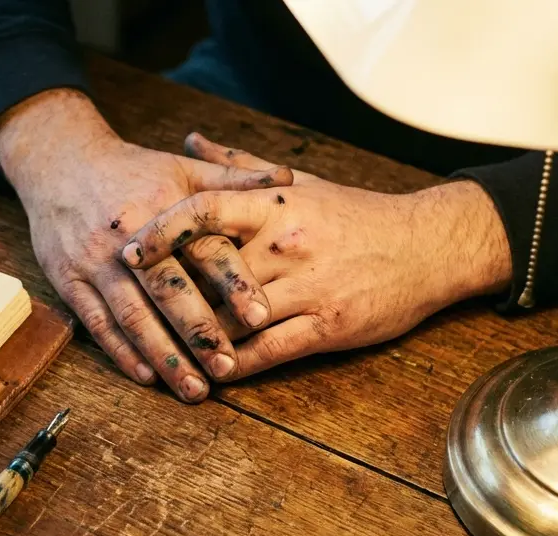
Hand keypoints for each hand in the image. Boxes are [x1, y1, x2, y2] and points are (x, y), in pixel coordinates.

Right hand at [0, 91, 293, 400]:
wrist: (60, 160)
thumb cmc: (132, 169)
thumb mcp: (184, 166)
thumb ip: (235, 178)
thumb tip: (289, 181)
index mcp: (163, 208)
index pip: (203, 249)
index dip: (233, 283)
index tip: (261, 317)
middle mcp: (129, 238)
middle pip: (167, 290)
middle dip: (199, 333)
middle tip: (228, 368)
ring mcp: (95, 262)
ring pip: (132, 315)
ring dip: (163, 355)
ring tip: (193, 388)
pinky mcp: (69, 281)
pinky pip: (96, 322)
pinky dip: (121, 352)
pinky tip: (145, 376)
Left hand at [120, 134, 512, 378]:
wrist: (429, 247)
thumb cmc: (357, 215)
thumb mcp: (301, 184)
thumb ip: (240, 168)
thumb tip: (191, 141)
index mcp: (277, 205)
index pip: (206, 211)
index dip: (162, 232)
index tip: (128, 251)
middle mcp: (287, 244)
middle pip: (210, 272)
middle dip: (169, 293)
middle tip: (128, 309)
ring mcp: (307, 287)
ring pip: (234, 317)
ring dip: (196, 337)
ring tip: (161, 351)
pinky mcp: (328, 327)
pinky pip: (269, 351)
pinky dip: (236, 364)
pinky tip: (212, 372)